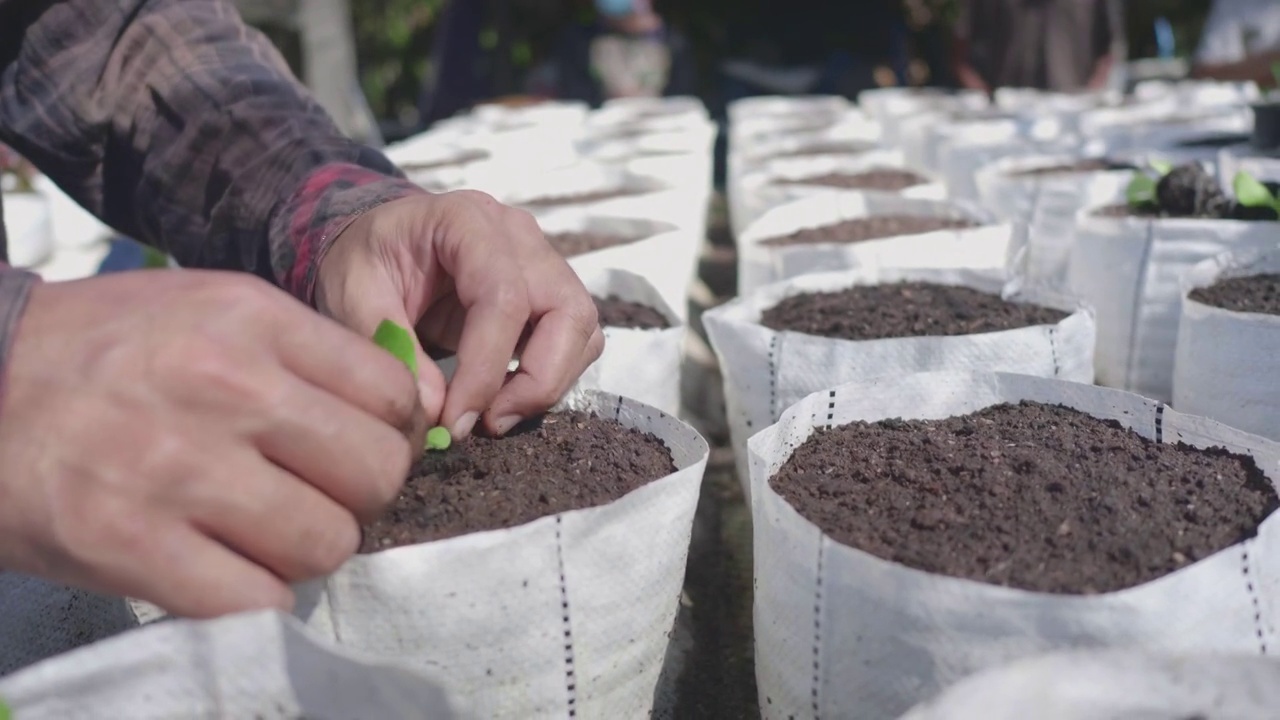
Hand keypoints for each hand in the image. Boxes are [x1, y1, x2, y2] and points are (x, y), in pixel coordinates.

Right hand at [0, 271, 424, 617]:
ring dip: (305, 551)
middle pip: (376, 474)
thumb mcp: (207, 310)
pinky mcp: (130, 544)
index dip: (388, 434)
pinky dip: (253, 597)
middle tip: (314, 496)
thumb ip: (303, 354)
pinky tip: (224, 570)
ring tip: (261, 533)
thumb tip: (394, 419)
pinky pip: (256, 599)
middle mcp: (226, 387)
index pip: (393, 395)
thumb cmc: (99, 352)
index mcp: (252, 321)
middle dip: (358, 498)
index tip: (355, 450)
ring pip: (327, 543)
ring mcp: (178, 468)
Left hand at [315, 190, 604, 438]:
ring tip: (493, 418)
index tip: (455, 421)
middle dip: (537, 381)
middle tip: (488, 425)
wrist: (379, 247)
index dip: (486, 368)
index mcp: (467, 220)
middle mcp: (518, 234)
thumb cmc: (364, 264)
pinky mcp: (551, 294)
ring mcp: (543, 261)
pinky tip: (504, 399)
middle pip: (566, 310)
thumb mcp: (350, 296)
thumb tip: (435, 408)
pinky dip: (550, 378)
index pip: (503, 296)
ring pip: (582, 329)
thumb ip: (390, 346)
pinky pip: (577, 341)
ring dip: (548, 384)